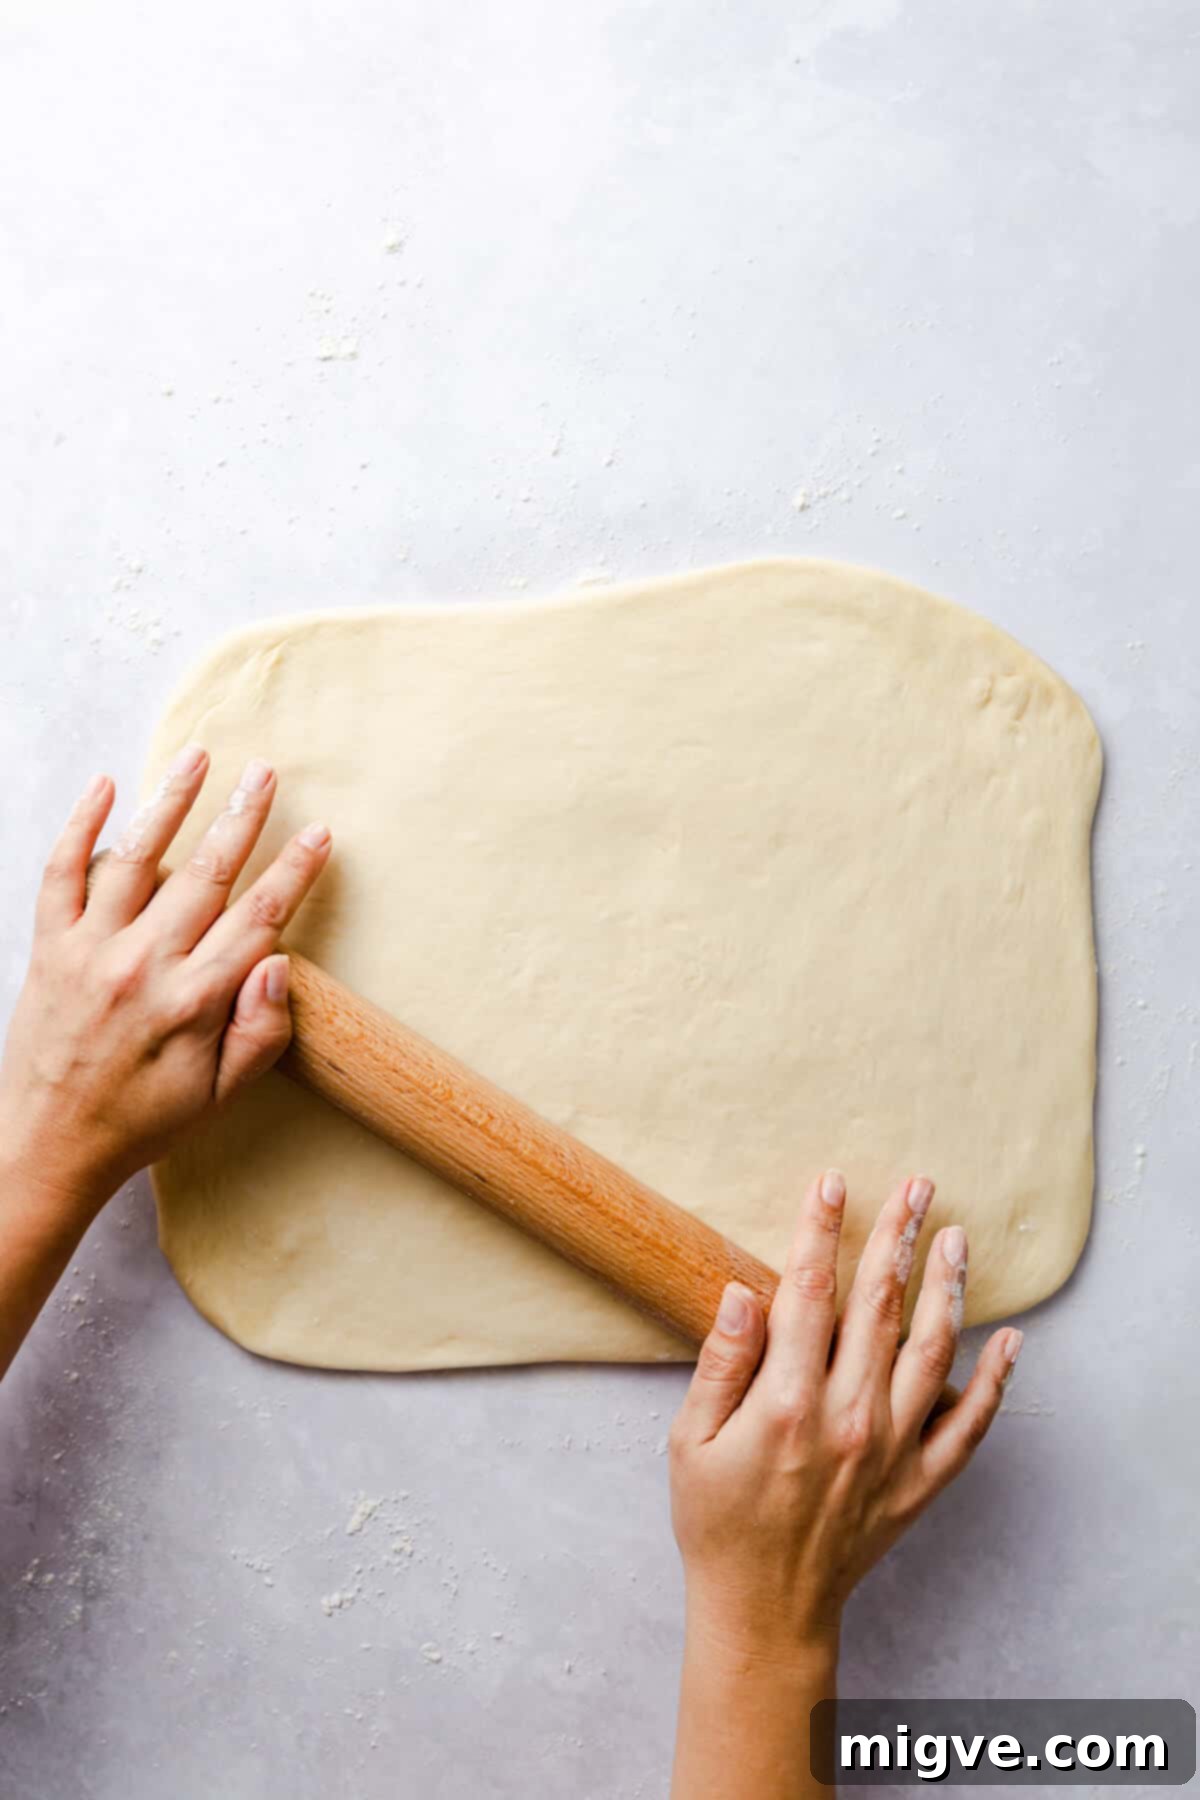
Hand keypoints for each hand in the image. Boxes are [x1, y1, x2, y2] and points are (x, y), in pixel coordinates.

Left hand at [0, 748, 331, 1215]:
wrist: (48, 1146)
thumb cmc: (142, 1122)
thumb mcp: (217, 1096)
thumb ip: (259, 1034)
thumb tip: (279, 966)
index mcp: (193, 1003)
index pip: (258, 918)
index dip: (293, 872)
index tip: (318, 834)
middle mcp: (143, 967)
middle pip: (204, 874)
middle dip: (240, 818)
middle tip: (265, 773)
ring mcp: (91, 952)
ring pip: (136, 859)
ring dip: (169, 802)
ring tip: (196, 757)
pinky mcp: (49, 949)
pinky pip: (60, 874)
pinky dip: (78, 826)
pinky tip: (104, 788)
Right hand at [671, 1171, 1020, 1659]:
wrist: (765, 1611)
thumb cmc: (717, 1524)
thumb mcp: (690, 1441)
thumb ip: (721, 1364)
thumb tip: (742, 1294)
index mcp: (786, 1404)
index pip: (807, 1295)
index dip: (818, 1233)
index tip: (831, 1184)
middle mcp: (849, 1420)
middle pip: (879, 1308)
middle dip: (896, 1237)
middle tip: (916, 1185)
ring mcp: (892, 1452)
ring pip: (931, 1352)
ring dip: (945, 1288)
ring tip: (956, 1237)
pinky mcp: (920, 1483)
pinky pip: (970, 1425)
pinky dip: (994, 1380)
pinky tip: (1008, 1338)